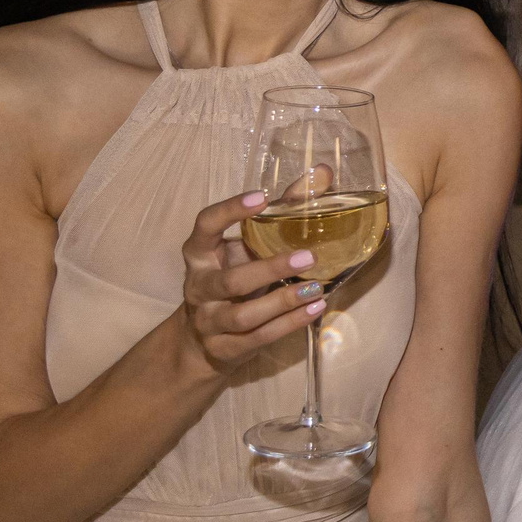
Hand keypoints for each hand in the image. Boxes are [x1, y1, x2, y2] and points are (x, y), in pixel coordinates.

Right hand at [176, 190, 325, 373]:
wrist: (200, 341)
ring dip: (282, 302)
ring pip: (243, 315)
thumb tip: (322, 172)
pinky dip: (287, 325)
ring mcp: (209, 321)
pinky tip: (314, 310)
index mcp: (200, 253)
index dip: (229, 211)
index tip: (261, 197)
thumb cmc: (233, 276)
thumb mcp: (249, 245)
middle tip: (308, 256)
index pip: (205, 225)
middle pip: (230, 280)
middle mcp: (199, 286)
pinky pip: (257, 338)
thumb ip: (283, 210)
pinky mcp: (223, 349)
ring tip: (318, 288)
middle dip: (269, 269)